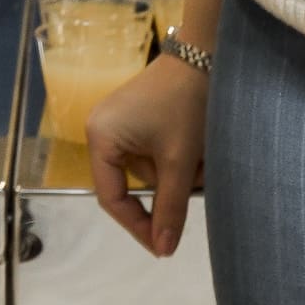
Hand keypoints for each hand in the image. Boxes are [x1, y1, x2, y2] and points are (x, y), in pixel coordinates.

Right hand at [82, 54, 208, 257]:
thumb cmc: (185, 106)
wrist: (204, 54)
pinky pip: (152, 150)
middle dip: (169, 186)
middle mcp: (101, 130)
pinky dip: (175, 155)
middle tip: (199, 177)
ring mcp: (118, 121)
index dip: (137, 226)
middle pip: (133, 183)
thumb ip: (169, 209)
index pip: (112, 198)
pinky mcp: (137, 115)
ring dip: (177, 171)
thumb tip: (163, 251)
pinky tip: (196, 144)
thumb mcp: (178, 161)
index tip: (163, 247)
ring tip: (203, 156)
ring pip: (149, 168)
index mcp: (100, 139)